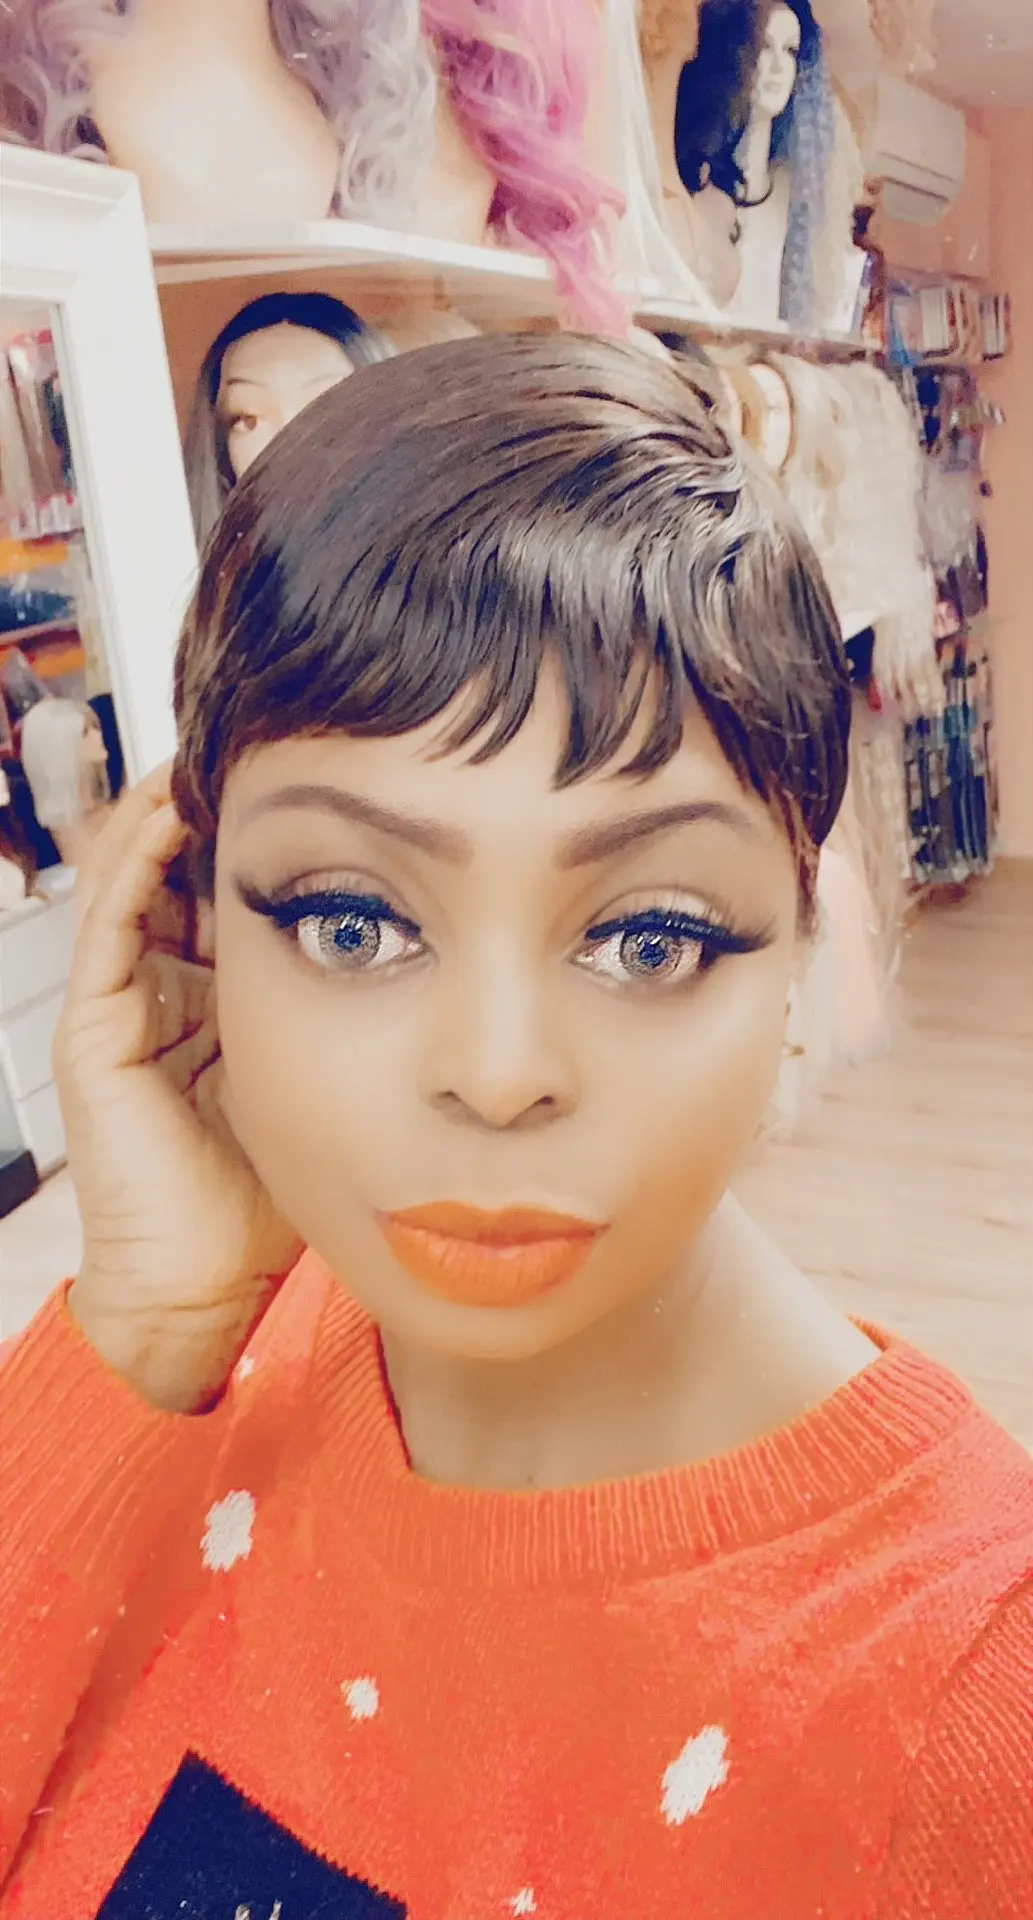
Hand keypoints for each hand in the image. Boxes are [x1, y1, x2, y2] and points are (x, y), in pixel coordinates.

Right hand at [58, 767, 301, 1411]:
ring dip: (173, 805)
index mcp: (214, 1002)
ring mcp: (118, 1006)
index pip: (233, 891)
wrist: (212, 1291)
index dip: (271, 831)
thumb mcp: (331, 1079)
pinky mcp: (92, 1030)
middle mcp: (160, 993)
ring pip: (138, 875)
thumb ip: (356, 1018)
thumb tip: (435, 951)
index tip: (326, 771)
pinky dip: (137, 857)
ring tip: (218, 741)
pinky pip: (111, 920)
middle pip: (183, 869)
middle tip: (267, 732)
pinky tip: (176, 804)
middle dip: (223, 802)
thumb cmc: (275, 1199)